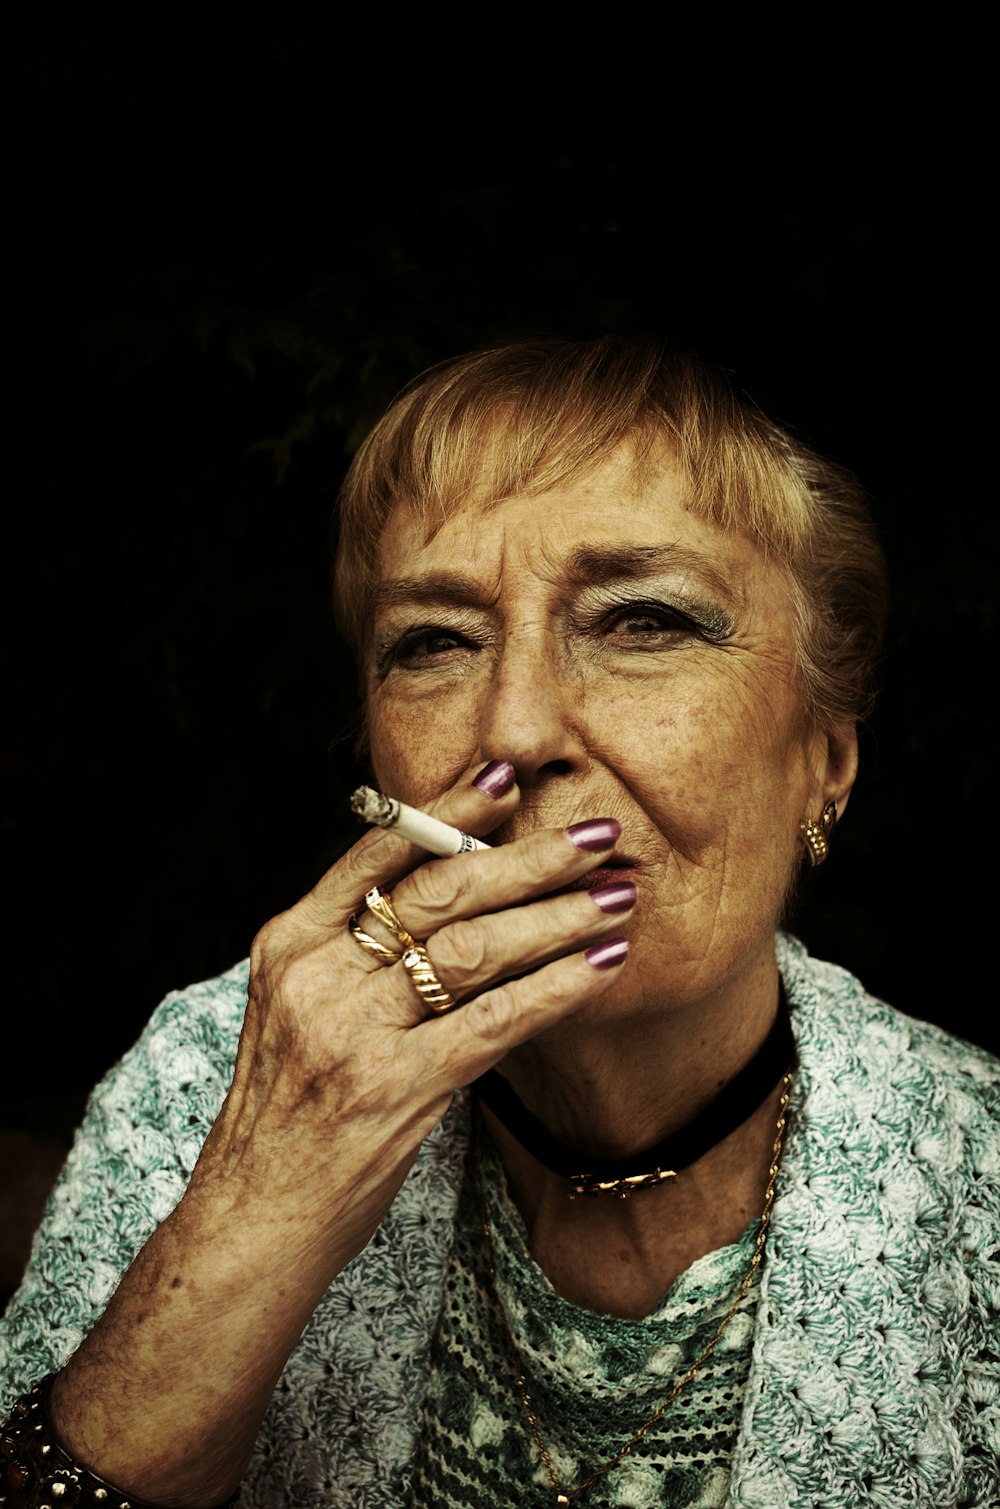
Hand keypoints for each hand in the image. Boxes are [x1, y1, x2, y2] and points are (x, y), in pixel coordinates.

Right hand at [49, 761, 632, 1504]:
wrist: (253, 1217)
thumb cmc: (287, 1112)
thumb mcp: (295, 1010)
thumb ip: (353, 952)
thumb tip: (453, 894)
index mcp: (288, 944)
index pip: (377, 854)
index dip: (448, 812)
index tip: (507, 779)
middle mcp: (316, 977)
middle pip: (437, 893)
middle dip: (526, 857)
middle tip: (596, 832)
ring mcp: (352, 1032)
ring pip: (472, 949)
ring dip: (556, 917)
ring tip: (615, 895)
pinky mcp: (393, 1089)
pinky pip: (492, 1023)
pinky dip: (555, 988)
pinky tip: (602, 966)